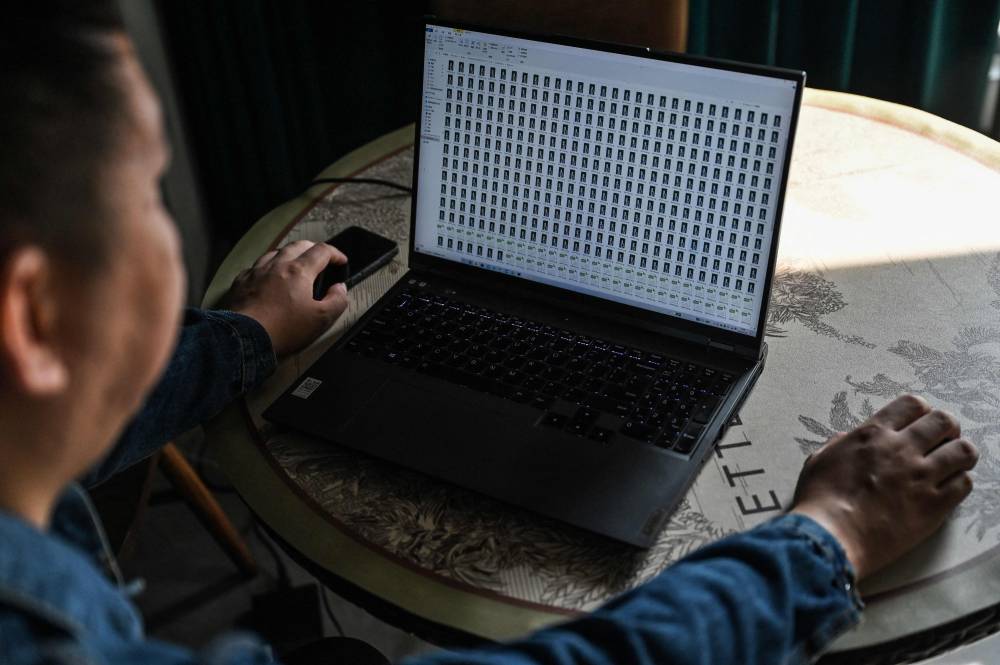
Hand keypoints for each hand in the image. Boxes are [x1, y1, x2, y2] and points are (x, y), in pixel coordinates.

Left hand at [218, 241, 348, 358]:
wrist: (245, 338)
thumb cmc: (284, 329)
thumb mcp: (322, 319)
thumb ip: (337, 300)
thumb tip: (340, 289)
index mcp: (300, 271)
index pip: (322, 251)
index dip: (335, 254)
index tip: (341, 261)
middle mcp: (277, 265)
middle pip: (298, 245)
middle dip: (313, 248)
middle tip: (320, 257)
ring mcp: (257, 272)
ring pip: (275, 252)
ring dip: (289, 254)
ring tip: (294, 263)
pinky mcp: (241, 282)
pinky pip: (256, 266)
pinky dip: (267, 267)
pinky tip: (268, 276)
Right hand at [790, 394, 977, 579]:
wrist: (831, 536)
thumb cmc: (819, 500)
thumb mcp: (820, 461)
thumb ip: (839, 445)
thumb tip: (847, 438)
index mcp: (873, 435)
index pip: (912, 404)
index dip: (921, 411)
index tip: (919, 423)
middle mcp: (902, 449)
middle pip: (944, 421)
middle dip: (947, 428)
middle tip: (941, 441)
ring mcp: (921, 477)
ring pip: (964, 451)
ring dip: (959, 454)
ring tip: (951, 464)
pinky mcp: (934, 506)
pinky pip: (964, 484)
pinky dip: (960, 482)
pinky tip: (947, 489)